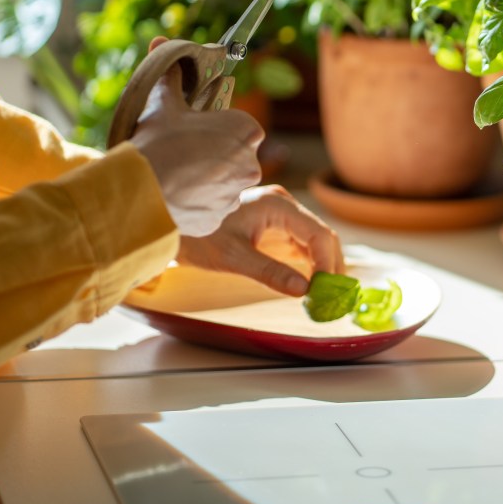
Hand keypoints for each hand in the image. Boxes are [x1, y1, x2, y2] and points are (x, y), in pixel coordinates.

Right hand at [130, 40, 263, 237]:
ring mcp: (237, 194)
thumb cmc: (158, 141)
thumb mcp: (164, 103)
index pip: (240, 129)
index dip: (217, 129)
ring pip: (224, 185)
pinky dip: (197, 204)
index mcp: (247, 131)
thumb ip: (171, 76)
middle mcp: (252, 164)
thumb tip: (161, 42)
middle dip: (215, 156)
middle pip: (235, 158)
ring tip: (176, 176)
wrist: (140, 189)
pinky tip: (175, 196)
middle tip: (184, 154)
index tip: (197, 131)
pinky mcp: (221, 218)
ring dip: (207, 181)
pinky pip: (212, 208)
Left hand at [176, 185, 344, 295]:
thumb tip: (304, 290)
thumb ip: (270, 272)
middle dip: (330, 266)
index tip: (327, 291)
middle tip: (331, 298)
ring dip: (321, 266)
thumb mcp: (233, 257)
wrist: (171, 220)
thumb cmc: (196, 234)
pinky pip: (301, 244)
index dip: (328, 263)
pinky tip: (309, 283)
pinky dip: (309, 264)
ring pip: (314, 241)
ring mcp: (280, 214)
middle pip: (322, 236)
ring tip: (323, 295)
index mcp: (278, 205)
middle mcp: (284, 205)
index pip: (319, 234)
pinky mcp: (274, 226)